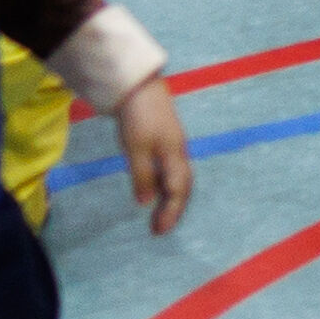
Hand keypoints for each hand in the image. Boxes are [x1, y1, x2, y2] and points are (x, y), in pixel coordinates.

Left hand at [114, 76, 193, 231]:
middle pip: (183, 187)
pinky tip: (155, 190)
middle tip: (160, 229)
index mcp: (174, 156)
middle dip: (174, 209)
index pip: (177, 190)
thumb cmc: (138, 118)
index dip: (170, 212)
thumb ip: (142, 176)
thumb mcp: (136, 149)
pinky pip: (172, 170)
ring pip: (179, 179)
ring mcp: (174, 146)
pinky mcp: (167, 140)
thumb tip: (146, 203)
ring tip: (158, 215)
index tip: (159, 231)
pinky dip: (166, 185)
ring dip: (171, 199)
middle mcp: (179, 153)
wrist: (140, 86)